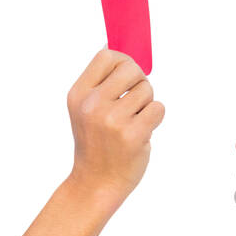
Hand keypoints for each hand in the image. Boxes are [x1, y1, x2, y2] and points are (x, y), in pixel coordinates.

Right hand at [66, 48, 164, 210]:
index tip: (127, 78)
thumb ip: (100, 83)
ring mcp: (112, 120)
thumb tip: (119, 52)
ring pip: (147, 90)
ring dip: (147, 104)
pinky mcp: (132, 135)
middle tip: (134, 103)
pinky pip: (158, 109)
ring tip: (133, 122)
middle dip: (139, 82)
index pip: (106, 56)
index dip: (123, 62)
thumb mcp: (84, 110)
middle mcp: (92, 105)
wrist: (95, 183)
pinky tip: (141, 132)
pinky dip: (155, 119)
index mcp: (78, 94)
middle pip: (131, 69)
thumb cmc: (96, 144)